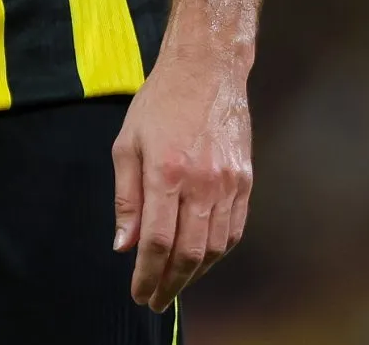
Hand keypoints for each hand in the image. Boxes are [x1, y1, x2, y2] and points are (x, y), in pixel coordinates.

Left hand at [111, 49, 252, 311]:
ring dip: (195, 274)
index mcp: (166, 172)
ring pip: (215, 247)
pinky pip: (234, 229)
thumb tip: (122, 245)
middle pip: (189, 253)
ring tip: (175, 284)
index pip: (157, 241)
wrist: (207, 69)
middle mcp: (201, 182)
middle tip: (156, 300)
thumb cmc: (159, 102)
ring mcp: (228, 183)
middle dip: (170, 284)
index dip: (147, 274)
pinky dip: (217, 252)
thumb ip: (126, 197)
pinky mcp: (245, 180)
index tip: (139, 293)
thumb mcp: (127, 143)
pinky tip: (202, 260)